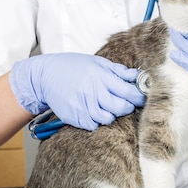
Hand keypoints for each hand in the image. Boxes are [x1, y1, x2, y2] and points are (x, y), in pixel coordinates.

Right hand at [9, 53, 145, 130]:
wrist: (45, 76)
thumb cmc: (72, 67)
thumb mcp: (96, 62)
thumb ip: (118, 71)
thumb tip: (137, 76)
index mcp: (101, 77)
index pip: (128, 92)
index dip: (138, 96)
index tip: (142, 96)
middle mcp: (93, 93)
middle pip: (121, 107)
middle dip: (127, 106)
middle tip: (125, 102)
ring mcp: (84, 106)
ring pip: (108, 118)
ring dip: (112, 114)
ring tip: (107, 105)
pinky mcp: (75, 117)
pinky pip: (93, 125)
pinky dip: (96, 120)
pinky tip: (94, 111)